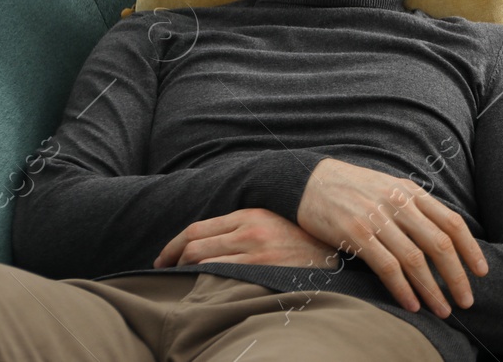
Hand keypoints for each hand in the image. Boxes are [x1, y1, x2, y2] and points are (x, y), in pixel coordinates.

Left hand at [154, 208, 339, 269]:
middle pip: (194, 245)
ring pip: (202, 262)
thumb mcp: (275, 222)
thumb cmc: (305, 241)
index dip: (173, 245)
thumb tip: (212, 240)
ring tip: (181, 282)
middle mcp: (250, 230)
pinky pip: (220, 275)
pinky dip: (203, 282)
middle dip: (173, 260)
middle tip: (166, 272)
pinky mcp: (262, 268)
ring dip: (185, 273)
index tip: (163, 258)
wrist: (338, 253)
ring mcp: (255, 251)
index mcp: (251, 214)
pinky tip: (201, 288)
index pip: (198, 228)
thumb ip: (247, 225)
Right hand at [295, 157, 488, 317]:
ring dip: (432, 289)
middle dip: (457, 276)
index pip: (452, 222)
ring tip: (442, 310)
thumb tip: (445, 239)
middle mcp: (400, 203)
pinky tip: (412, 304)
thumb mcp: (392, 189)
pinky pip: (387, 266)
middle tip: (466, 300)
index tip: (482, 272)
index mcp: (413, 192)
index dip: (471, 249)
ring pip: (416, 259)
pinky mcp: (356, 234)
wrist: (311, 181)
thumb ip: (416, 210)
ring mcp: (378, 218)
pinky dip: (403, 288)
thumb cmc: (356, 190)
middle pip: (440, 243)